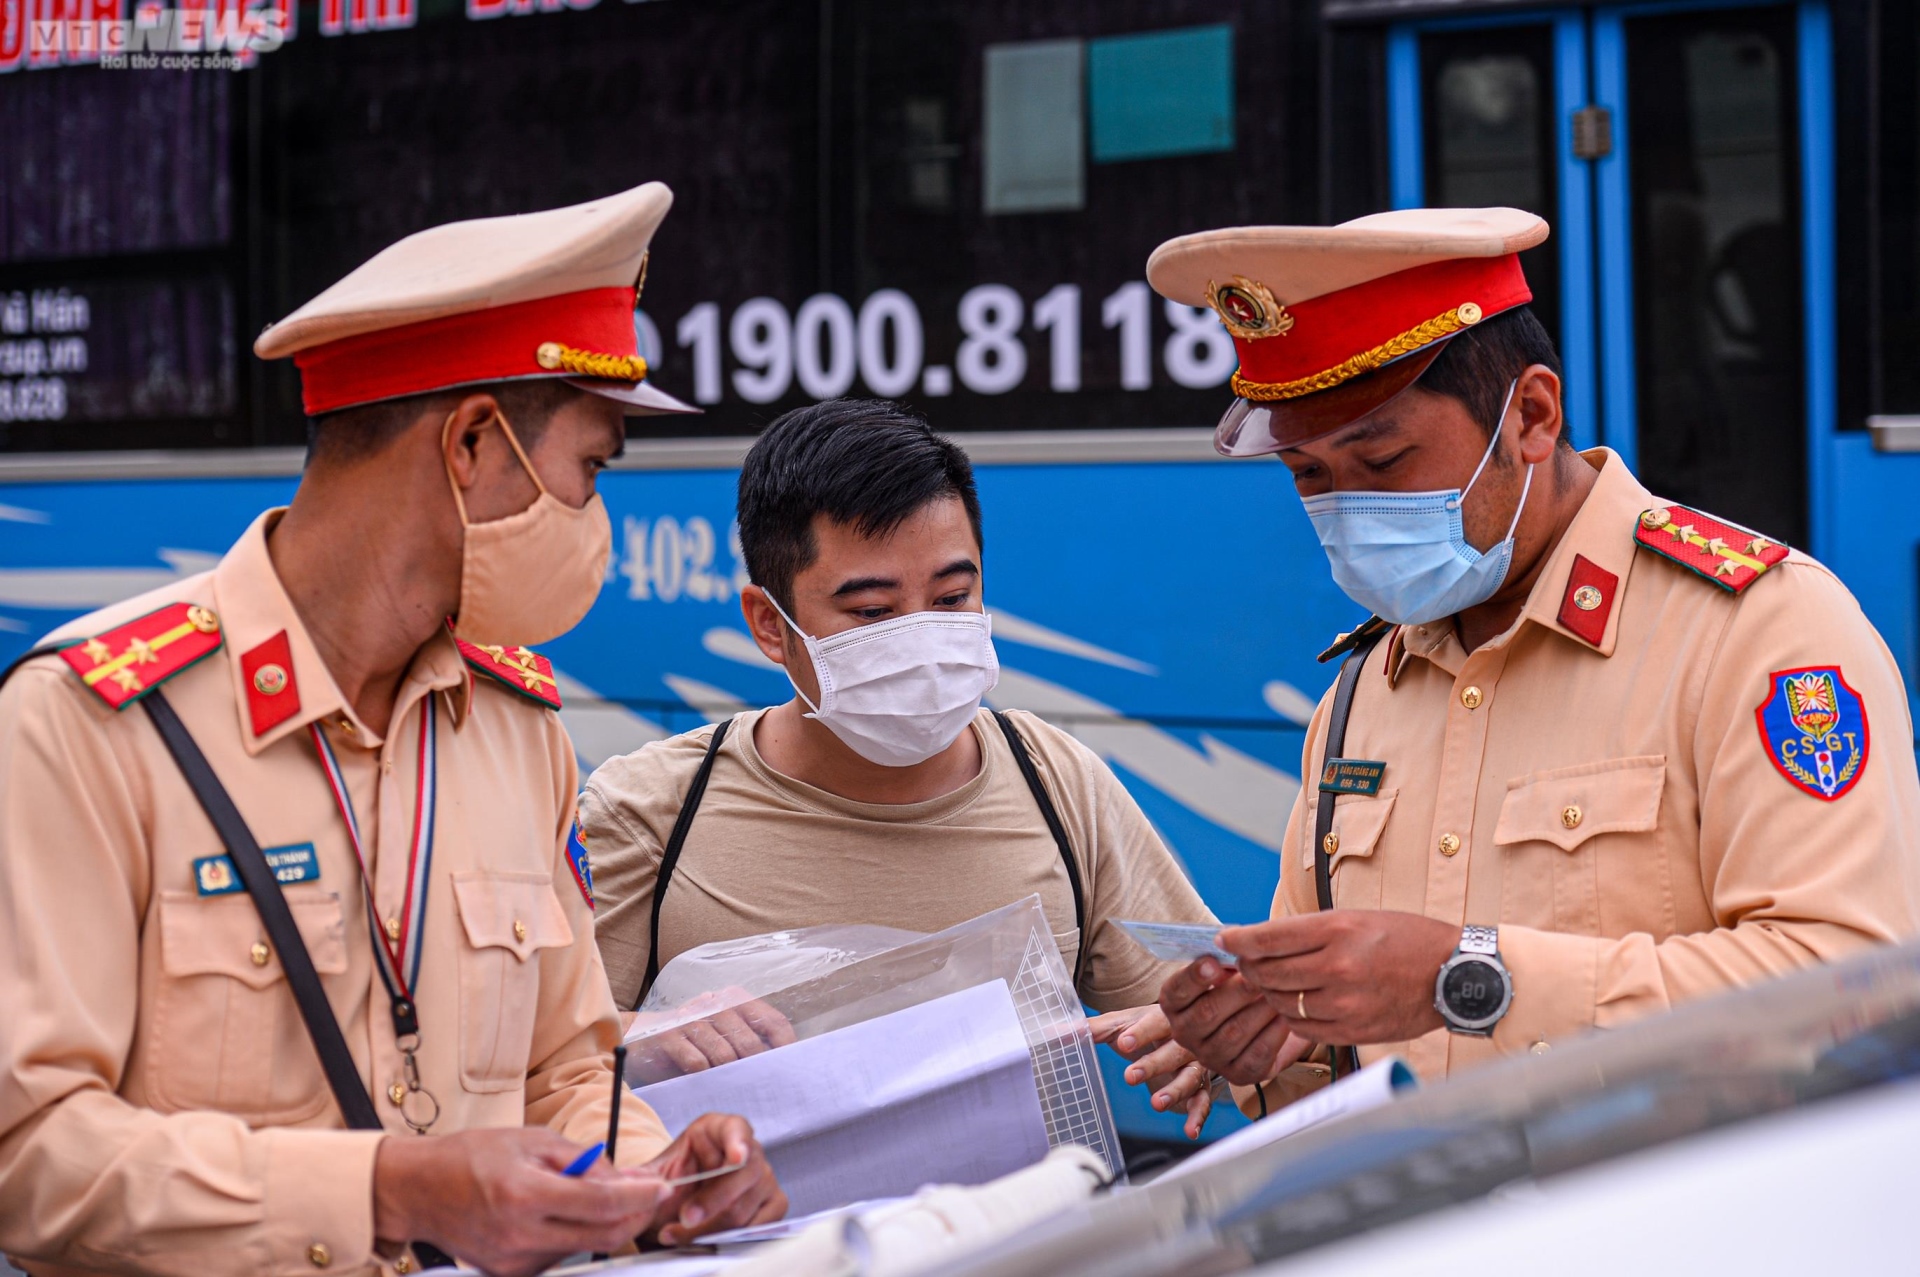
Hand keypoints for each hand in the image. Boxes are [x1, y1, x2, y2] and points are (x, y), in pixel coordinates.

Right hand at [373, 1127, 670, 1276]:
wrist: (419, 1191)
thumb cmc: (472, 1157)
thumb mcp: (532, 1140)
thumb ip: (582, 1160)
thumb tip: (625, 1177)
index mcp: (524, 1195)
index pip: (600, 1202)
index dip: (638, 1196)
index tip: (661, 1186)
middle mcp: (520, 1236)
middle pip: (602, 1236)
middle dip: (633, 1215)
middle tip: (645, 1193)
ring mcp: (514, 1262)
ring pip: (583, 1249)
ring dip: (602, 1224)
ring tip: (590, 1194)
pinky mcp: (510, 1274)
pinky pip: (560, 1257)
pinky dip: (573, 1235)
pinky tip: (560, 1213)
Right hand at [625, 990, 796, 1084]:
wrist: (641, 1039)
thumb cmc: (693, 1042)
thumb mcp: (724, 1037)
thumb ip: (750, 1043)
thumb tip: (783, 1066)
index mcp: (735, 1000)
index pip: (772, 1021)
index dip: (785, 1046)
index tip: (791, 1068)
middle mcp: (715, 1004)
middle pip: (749, 1040)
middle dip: (755, 1068)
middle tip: (758, 1088)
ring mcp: (690, 1018)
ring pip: (723, 1052)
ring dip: (728, 1074)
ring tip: (730, 1088)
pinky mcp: (667, 1034)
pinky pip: (695, 1060)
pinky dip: (703, 1075)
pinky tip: (703, 1081)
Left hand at [643, 1113, 785, 1246]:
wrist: (680, 1206)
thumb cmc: (674, 1183)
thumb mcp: (656, 1174)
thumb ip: (643, 1177)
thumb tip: (625, 1181)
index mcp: (720, 1130)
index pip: (737, 1129)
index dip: (738, 1142)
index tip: (736, 1158)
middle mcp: (749, 1151)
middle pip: (742, 1175)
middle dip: (712, 1201)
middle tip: (685, 1217)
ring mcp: (764, 1178)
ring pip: (744, 1207)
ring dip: (709, 1227)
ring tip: (679, 1233)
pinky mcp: (773, 1204)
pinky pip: (759, 1224)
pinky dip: (730, 1237)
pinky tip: (706, 1239)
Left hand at [1090, 1004, 1212, 1139]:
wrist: (1181, 1032)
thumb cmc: (1144, 1028)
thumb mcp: (1119, 1025)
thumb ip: (1090, 1030)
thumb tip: (1050, 1032)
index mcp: (1163, 1018)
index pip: (1154, 1021)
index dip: (1141, 1032)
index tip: (1123, 1042)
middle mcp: (1184, 1040)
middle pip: (1174, 1050)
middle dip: (1153, 1064)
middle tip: (1130, 1076)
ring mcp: (1195, 1063)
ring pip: (1190, 1077)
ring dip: (1175, 1091)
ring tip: (1156, 1104)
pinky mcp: (1201, 1086)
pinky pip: (1203, 1101)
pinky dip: (1198, 1116)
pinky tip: (1190, 1130)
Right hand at [1158, 961, 1313, 1086]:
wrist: (1258, 1023)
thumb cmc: (1237, 987)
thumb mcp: (1224, 970)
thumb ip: (1223, 960)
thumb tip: (1236, 948)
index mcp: (1173, 1004)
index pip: (1177, 991)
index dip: (1194, 977)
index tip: (1214, 962)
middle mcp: (1185, 1033)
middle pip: (1207, 1012)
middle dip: (1236, 991)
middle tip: (1259, 974)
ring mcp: (1210, 1057)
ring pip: (1234, 1033)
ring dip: (1260, 1009)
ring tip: (1279, 990)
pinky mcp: (1238, 1074)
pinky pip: (1257, 1053)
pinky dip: (1274, 1032)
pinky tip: (1286, 1015)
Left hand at [1219, 910, 1457, 1044]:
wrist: (1454, 976)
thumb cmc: (1407, 940)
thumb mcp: (1358, 919)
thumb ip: (1312, 931)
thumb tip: (1264, 940)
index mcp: (1338, 930)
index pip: (1269, 938)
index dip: (1239, 940)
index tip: (1225, 940)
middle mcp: (1338, 967)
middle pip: (1268, 972)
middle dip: (1250, 968)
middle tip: (1246, 963)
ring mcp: (1345, 1003)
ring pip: (1283, 1002)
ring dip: (1271, 993)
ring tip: (1274, 983)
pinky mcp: (1353, 1031)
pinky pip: (1304, 1027)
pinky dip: (1294, 1015)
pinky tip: (1300, 1003)